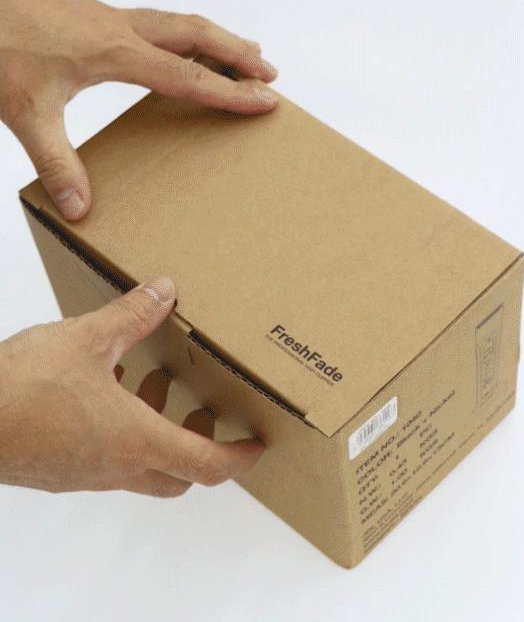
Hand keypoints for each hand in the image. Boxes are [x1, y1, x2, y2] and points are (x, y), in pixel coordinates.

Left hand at [0, 0, 277, 219]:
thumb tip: (80, 208)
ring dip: (216, 38)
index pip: (190, 75)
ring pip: (180, 22)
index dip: (231, 90)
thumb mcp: (26, 111)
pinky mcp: (96, 17)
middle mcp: (122, 30)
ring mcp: (110, 18)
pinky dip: (186, 35)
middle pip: (197, 34)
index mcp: (117, 53)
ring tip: (244, 51)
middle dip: (238, 53)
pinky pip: (157, 23)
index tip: (265, 99)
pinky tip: (182, 48)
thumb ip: (57, 162)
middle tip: (269, 72)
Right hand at [0, 277, 262, 496]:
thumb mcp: (87, 339)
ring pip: (142, 467)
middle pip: (179, 475)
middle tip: (206, 413)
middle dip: (202, 448)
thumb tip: (165, 290)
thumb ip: (132, 315)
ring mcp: (86, 474)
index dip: (239, 458)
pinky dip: (122, 431)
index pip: (207, 464)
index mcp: (137, 440)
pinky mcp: (60, 470)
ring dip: (159, 431)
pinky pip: (106, 459)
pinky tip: (106, 389)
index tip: (257, 445)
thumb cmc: (19, 390)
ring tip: (154, 384)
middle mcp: (117, 466)